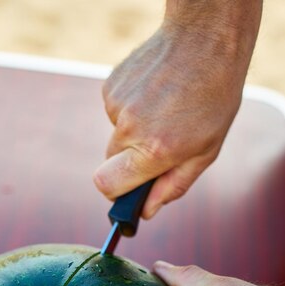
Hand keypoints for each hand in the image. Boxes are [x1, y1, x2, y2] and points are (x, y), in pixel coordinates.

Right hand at [95, 1, 261, 216]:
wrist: (205, 38)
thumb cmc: (213, 98)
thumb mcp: (205, 151)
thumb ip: (173, 186)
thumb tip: (146, 211)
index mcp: (153, 151)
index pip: (107, 186)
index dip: (116, 192)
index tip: (127, 190)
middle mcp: (129, 129)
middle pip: (109, 164)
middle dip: (129, 162)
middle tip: (158, 145)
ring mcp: (116, 105)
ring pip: (114, 136)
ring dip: (133, 132)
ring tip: (163, 111)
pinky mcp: (110, 86)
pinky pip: (114, 112)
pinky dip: (131, 109)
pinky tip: (154, 94)